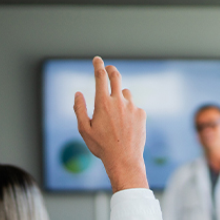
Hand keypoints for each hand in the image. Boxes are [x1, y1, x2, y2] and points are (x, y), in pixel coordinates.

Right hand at [74, 57, 147, 191]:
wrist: (124, 160)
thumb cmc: (102, 147)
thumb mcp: (84, 130)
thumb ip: (79, 109)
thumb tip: (78, 93)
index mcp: (103, 103)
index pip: (100, 77)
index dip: (98, 65)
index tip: (97, 59)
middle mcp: (119, 101)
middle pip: (116, 77)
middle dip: (111, 70)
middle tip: (108, 69)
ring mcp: (132, 107)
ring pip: (125, 93)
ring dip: (119, 97)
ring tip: (115, 114)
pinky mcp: (141, 114)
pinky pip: (134, 107)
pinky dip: (129, 111)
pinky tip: (126, 126)